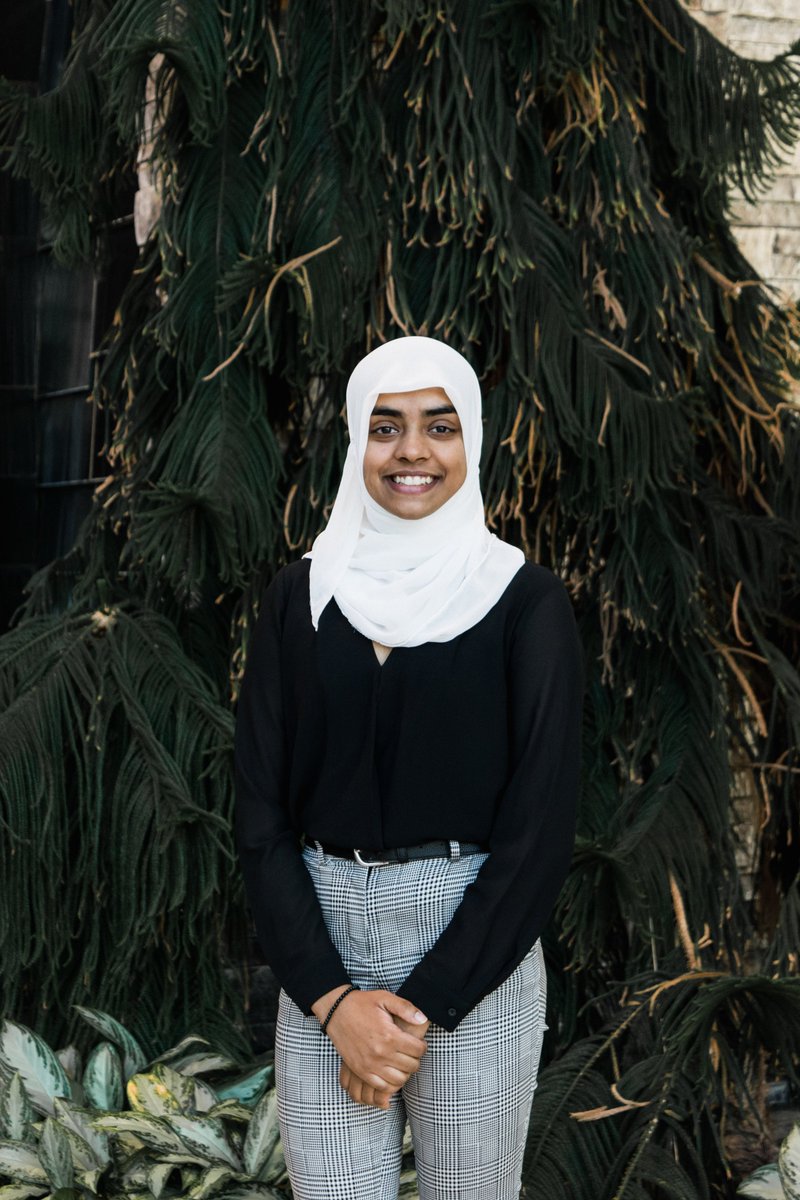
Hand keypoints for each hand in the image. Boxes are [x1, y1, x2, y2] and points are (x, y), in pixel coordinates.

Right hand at [311, 987, 427, 1093]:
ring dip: (404, 1071)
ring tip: (401, 1061)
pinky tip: (389, 1070)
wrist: (336, 1010)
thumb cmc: (362, 1003)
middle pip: (411, 1066)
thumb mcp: (385, 998)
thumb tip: (423, 1019)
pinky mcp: (360, 1071)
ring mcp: (369, 1065)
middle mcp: (381, 1053)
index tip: (418, 1043)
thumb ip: (406, 1008)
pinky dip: (389, 1082)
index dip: (422, 1046)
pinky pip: (381, 1086)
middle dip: (415, 1059)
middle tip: (411, 1052)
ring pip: (399, 1080)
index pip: (418, 1050)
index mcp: (390, 1035)